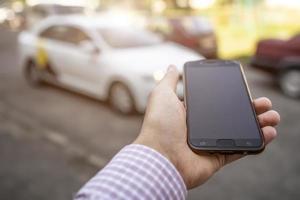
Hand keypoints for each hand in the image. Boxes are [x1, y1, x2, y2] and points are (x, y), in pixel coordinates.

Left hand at [134, 65, 279, 188]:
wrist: (160, 157)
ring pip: (239, 132)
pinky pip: (239, 151)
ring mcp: (210, 143)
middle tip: (265, 103)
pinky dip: (254, 144)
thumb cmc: (159, 125)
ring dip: (258, 125)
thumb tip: (172, 67)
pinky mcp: (216, 158)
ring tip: (272, 117)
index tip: (245, 90)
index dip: (232, 96)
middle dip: (250, 109)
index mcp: (190, 113)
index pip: (215, 103)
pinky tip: (267, 134)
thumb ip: (169, 81)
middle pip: (231, 117)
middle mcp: (201, 128)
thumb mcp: (162, 95)